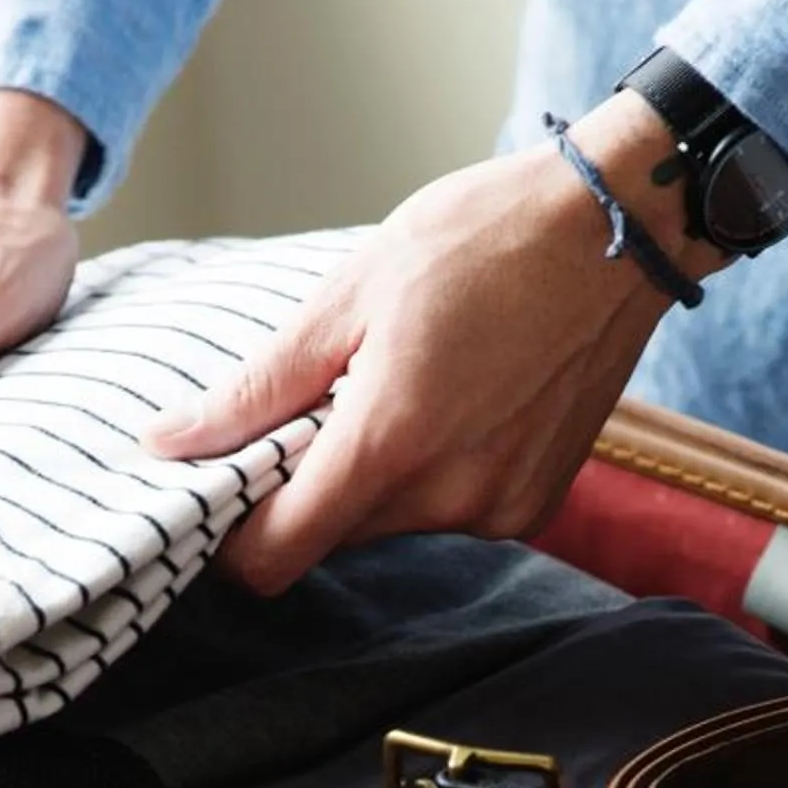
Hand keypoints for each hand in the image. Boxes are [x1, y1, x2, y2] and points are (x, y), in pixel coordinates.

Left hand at [141, 93, 724, 593]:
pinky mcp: (533, 505)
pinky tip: (453, 398)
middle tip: (319, 397)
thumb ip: (257, 388)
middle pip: (331, 535)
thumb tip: (169, 444)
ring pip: (389, 523)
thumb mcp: (350, 295)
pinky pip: (447, 512)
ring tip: (402, 380)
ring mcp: (498, 509)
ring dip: (372, 473)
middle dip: (307, 484)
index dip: (231, 539)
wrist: (618, 230)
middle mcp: (449, 498)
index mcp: (391, 443)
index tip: (219, 489)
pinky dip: (430, 472)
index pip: (276, 557)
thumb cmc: (486, 239)